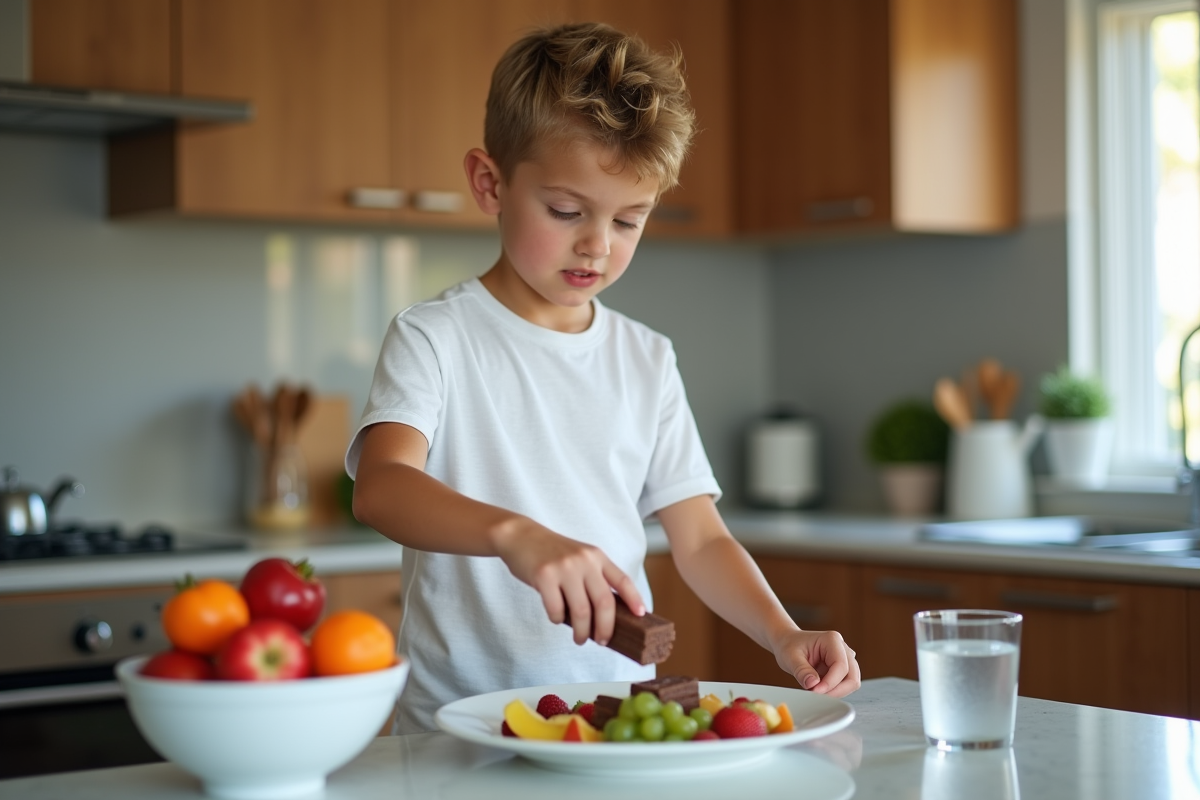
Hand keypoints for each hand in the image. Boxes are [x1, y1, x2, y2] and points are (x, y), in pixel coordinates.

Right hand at [492, 520, 644, 645]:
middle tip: (602, 641)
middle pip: (604, 602)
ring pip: (581, 611)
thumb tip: (605, 616)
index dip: (635, 599)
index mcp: (597, 557)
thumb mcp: (579, 557)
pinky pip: (556, 609)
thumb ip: (593, 578)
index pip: (623, 580)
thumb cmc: (552, 553)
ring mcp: (564, 567)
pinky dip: (558, 620)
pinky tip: (556, 618)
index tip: (641, 615)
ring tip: (579, 639)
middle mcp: (584, 561)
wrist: (522, 536)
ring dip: (582, 632)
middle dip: (605, 628)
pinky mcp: (544, 575)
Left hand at [772, 629, 859, 697]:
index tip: (815, 691)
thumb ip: (802, 671)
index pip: (841, 665)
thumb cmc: (789, 645)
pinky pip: (845, 685)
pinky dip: (833, 691)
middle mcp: (843, 648)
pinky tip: (818, 688)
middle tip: (817, 695)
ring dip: (835, 692)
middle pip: (852, 676)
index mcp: (832, 640)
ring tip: (815, 690)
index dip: (830, 682)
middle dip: (837, 690)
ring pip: (851, 682)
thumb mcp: (790, 657)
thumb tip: (813, 684)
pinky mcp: (842, 669)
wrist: (788, 642)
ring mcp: (845, 659)